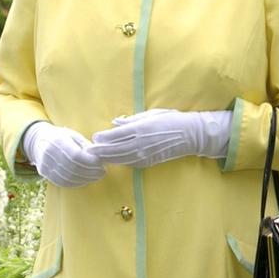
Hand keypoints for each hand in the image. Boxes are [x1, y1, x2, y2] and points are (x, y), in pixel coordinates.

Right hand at [22, 122, 105, 187]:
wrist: (38, 141)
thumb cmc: (61, 137)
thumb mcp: (74, 135)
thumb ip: (86, 146)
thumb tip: (100, 157)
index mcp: (57, 140)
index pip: (75, 155)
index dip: (90, 162)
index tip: (102, 164)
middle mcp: (48, 153)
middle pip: (72, 168)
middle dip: (90, 172)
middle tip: (102, 172)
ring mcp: (44, 164)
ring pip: (67, 177)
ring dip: (85, 179)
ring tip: (96, 176)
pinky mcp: (44, 173)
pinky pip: (62, 182)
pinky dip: (76, 183)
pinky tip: (85, 180)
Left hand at [89, 108, 231, 167]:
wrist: (190, 135)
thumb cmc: (171, 120)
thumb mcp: (152, 114)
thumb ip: (132, 120)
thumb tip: (115, 122)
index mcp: (140, 128)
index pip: (115, 135)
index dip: (102, 138)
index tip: (94, 137)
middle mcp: (140, 143)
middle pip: (113, 149)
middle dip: (100, 150)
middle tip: (89, 150)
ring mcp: (144, 155)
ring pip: (119, 159)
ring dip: (106, 158)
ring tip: (96, 157)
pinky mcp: (148, 162)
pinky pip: (129, 163)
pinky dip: (119, 162)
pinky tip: (113, 160)